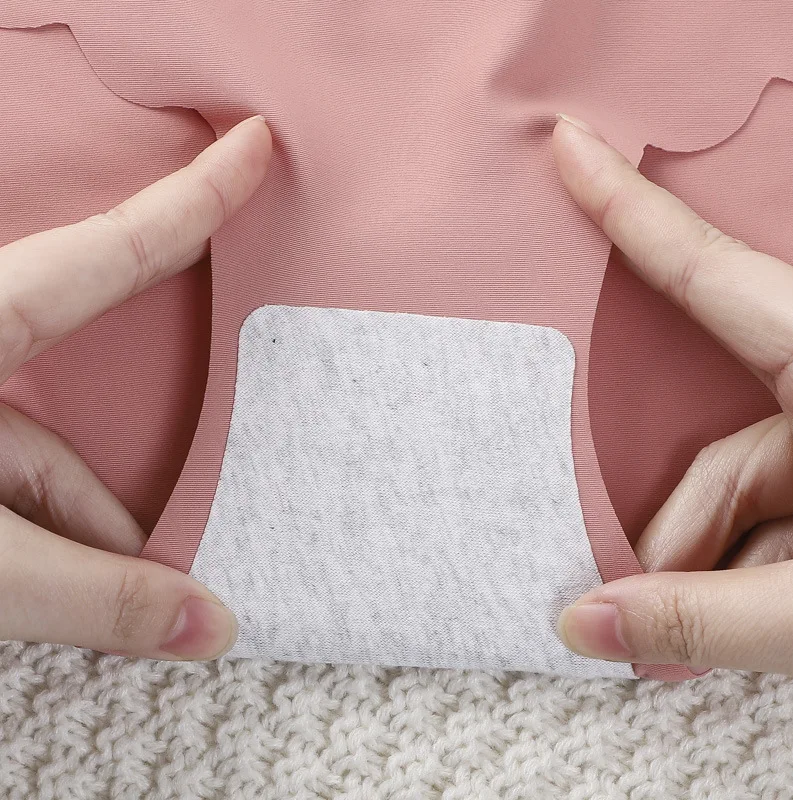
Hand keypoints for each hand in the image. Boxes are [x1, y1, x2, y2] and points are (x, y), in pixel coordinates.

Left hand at [0, 115, 270, 658]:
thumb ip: (87, 591)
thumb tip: (207, 624)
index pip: (113, 251)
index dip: (195, 198)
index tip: (253, 143)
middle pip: (63, 421)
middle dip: (112, 511)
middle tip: (171, 574)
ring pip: (18, 474)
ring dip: (61, 545)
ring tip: (97, 605)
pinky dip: (18, 544)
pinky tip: (29, 592)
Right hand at [553, 114, 792, 675]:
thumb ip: (705, 621)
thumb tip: (581, 623)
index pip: (709, 275)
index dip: (630, 209)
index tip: (571, 144)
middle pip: (723, 450)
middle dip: (672, 536)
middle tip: (619, 599)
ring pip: (757, 494)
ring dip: (714, 568)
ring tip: (683, 641)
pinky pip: (791, 515)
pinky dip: (759, 572)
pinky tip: (742, 623)